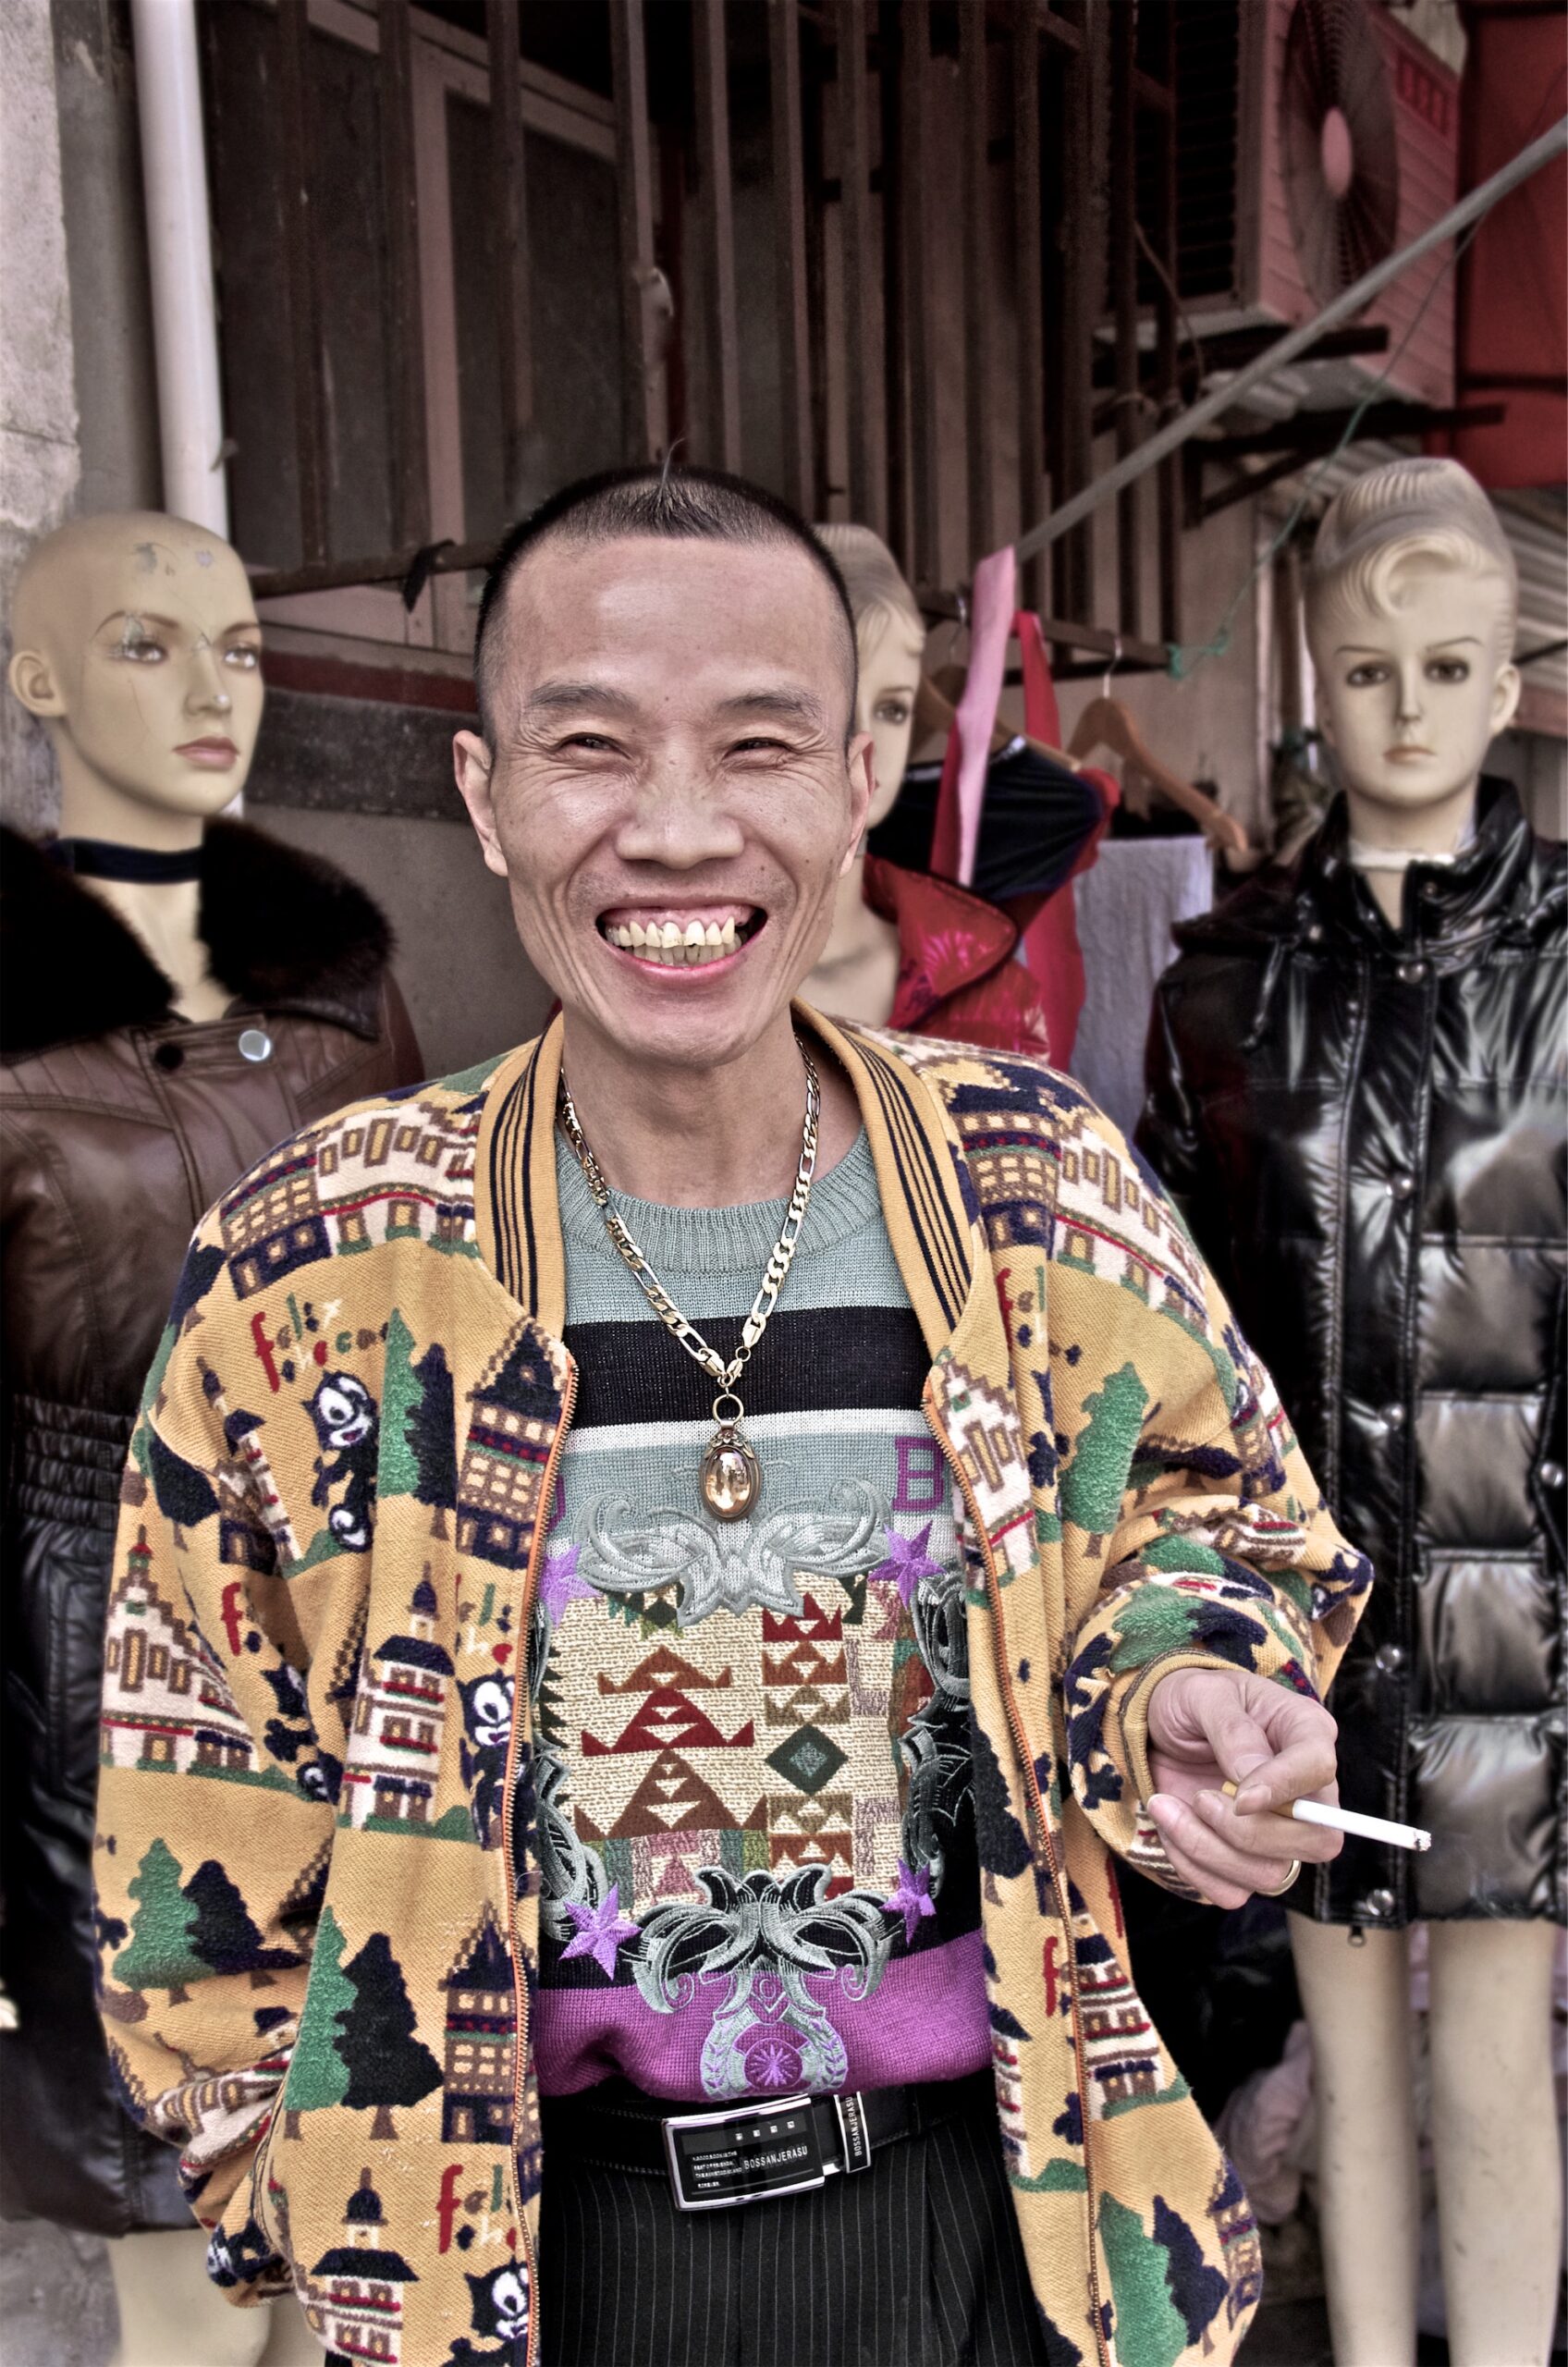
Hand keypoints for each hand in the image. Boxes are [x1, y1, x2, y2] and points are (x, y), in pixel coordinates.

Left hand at [1143, 1667, 1341, 1908]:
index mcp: (1305, 1732)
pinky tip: (1171, 1826)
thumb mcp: (1201, 1693)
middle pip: (1315, 1841)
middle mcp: (1305, 1789)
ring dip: (1207, 1849)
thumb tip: (1252, 1780)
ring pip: (1270, 1875)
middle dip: (1246, 1832)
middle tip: (1200, 1798)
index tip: (1238, 1796)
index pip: (1320, 1770)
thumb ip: (1232, 1730)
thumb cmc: (1189, 1700)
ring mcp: (1279, 1830)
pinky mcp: (1245, 1858)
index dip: (1283, 1789)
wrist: (1156, 1729)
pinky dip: (1193, 1867)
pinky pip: (1231, 1891)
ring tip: (1167, 1805)